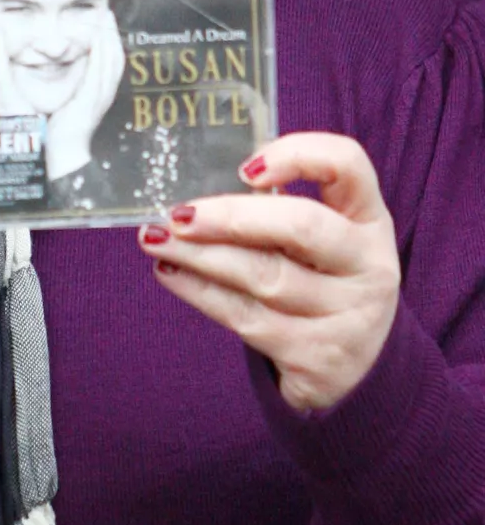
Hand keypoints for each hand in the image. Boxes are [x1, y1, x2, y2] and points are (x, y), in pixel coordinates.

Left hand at [45, 9, 124, 179]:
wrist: (63, 150)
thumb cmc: (62, 126)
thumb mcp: (71, 100)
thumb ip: (73, 84)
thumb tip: (67, 66)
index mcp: (99, 91)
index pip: (110, 60)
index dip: (111, 40)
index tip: (106, 21)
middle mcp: (104, 92)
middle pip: (116, 57)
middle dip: (114, 34)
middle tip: (109, 13)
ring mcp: (100, 97)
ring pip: (111, 62)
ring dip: (110, 40)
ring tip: (106, 21)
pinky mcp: (91, 101)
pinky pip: (99, 74)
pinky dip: (100, 56)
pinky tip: (98, 41)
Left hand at [136, 133, 400, 409]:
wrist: (353, 369)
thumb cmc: (321, 282)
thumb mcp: (323, 240)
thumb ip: (278, 208)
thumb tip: (199, 186)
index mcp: (369, 219)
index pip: (347, 164)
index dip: (298, 155)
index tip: (246, 166)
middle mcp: (369, 264)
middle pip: (302, 226)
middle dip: (232, 218)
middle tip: (179, 214)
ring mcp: (349, 316)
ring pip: (264, 277)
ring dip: (199, 256)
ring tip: (155, 239)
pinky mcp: (318, 358)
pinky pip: (247, 319)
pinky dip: (200, 292)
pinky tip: (171, 272)